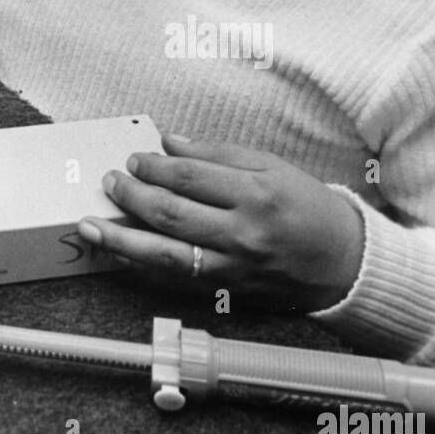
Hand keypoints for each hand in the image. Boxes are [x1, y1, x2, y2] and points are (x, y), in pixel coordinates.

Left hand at [78, 134, 364, 312]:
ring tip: (90, 226)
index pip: (191, 178)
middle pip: (173, 216)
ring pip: (168, 257)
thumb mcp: (271, 166)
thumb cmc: (307, 207)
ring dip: (123, 241)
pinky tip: (119, 254)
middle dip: (132, 197)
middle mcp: (242, 234)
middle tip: (109, 182)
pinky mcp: (228, 291)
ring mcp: (233, 267)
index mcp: (255, 195)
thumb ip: (217, 153)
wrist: (344, 262)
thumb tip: (169, 143)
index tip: (133, 158)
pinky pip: (177, 279)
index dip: (155, 167)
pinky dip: (144, 267)